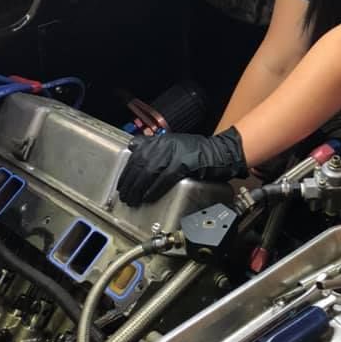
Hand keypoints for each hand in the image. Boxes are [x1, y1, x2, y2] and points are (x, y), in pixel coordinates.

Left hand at [117, 126, 247, 205]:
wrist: (219, 153)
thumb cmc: (197, 151)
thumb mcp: (172, 143)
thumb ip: (153, 145)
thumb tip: (133, 146)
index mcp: (161, 140)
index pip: (136, 155)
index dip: (126, 172)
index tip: (121, 184)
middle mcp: (164, 145)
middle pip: (140, 165)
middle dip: (129, 182)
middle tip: (124, 196)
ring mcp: (174, 154)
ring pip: (148, 173)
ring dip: (138, 189)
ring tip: (133, 200)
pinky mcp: (183, 164)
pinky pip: (163, 179)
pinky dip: (154, 189)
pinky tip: (148, 198)